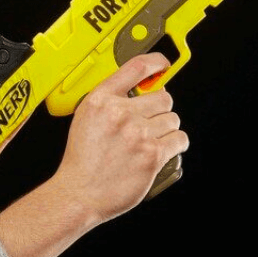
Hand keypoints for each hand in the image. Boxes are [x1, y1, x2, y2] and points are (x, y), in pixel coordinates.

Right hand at [54, 53, 189, 224]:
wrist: (78, 194)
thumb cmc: (83, 160)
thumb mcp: (86, 117)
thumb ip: (111, 99)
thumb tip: (142, 90)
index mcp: (101, 99)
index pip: (136, 67)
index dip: (157, 62)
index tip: (164, 64)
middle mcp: (120, 113)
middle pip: (163, 97)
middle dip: (160, 110)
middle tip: (148, 124)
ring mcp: (138, 134)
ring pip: (173, 119)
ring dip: (167, 130)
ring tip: (150, 141)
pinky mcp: (152, 155)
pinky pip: (179, 139)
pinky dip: (175, 145)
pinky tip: (163, 150)